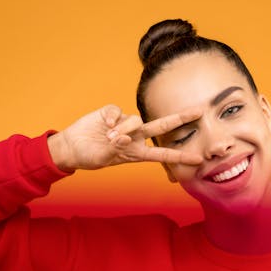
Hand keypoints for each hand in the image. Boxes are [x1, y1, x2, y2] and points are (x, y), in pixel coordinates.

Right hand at [47, 104, 202, 170]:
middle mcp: (134, 137)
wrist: (71, 147)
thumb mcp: (104, 158)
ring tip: (109, 137)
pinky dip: (113, 118)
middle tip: (200, 112)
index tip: (197, 160)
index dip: (179, 157)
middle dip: (180, 119)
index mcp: (136, 153)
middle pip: (162, 126)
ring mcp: (124, 124)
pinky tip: (105, 124)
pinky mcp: (111, 113)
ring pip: (135, 120)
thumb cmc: (89, 156)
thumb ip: (115, 148)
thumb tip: (122, 136)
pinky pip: (118, 111)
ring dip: (125, 128)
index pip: (162, 154)